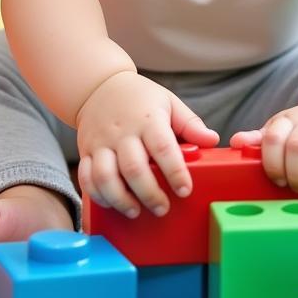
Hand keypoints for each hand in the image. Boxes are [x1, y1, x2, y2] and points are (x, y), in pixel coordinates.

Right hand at [76, 71, 218, 218]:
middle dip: (149, 194)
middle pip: (134, 168)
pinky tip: (113, 203)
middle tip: (163, 208)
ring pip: (105, 177)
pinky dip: (97, 195)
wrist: (99, 86)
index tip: (185, 190)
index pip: (163, 148)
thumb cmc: (140, 98)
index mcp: (148, 119)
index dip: (175, 172)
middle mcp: (122, 132)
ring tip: (136, 211)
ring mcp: (101, 143)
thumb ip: (190, 124)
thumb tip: (212, 140)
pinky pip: (86, 177)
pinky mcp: (85, 151)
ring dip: (121, 199)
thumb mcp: (169, 102)